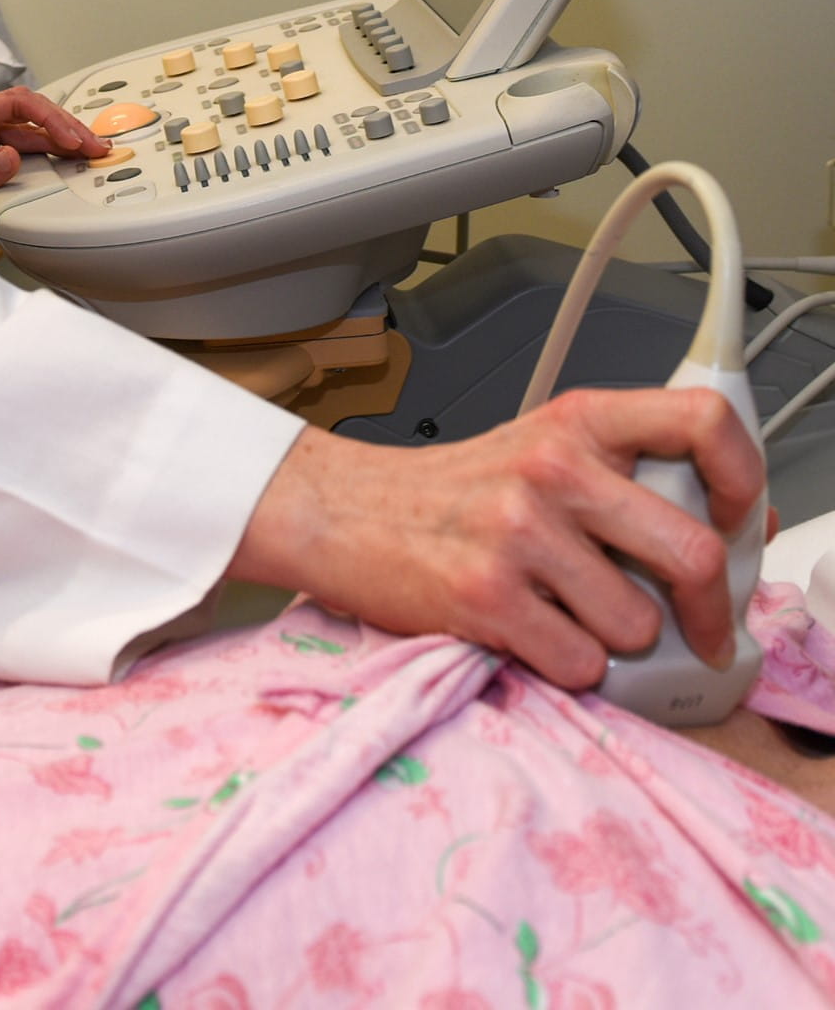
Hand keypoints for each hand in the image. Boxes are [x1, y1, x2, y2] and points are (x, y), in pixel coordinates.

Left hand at [0, 89, 110, 237]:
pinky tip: (72, 153)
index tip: (71, 138)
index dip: (49, 118)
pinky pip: (27, 138)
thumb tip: (11, 156)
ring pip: (33, 124)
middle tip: (94, 144)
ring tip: (93, 148)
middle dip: (66, 125)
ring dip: (64, 136)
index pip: (14, 103)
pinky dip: (52, 146)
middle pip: (30, 109)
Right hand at [230, 386, 763, 689]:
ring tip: (566, 611)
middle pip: (691, 552)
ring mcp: (518, 530)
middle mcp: (553, 466)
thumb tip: (730, 531)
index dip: (745, 479)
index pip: (705, 421)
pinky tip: (528, 630)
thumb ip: (626, 478)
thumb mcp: (542, 452)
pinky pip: (579, 663)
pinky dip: (563, 665)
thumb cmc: (451, 493)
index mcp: (577, 421)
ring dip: (613, 638)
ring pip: (637, 625)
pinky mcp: (485, 595)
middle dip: (708, 611)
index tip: (738, 522)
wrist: (340, 510)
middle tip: (699, 627)